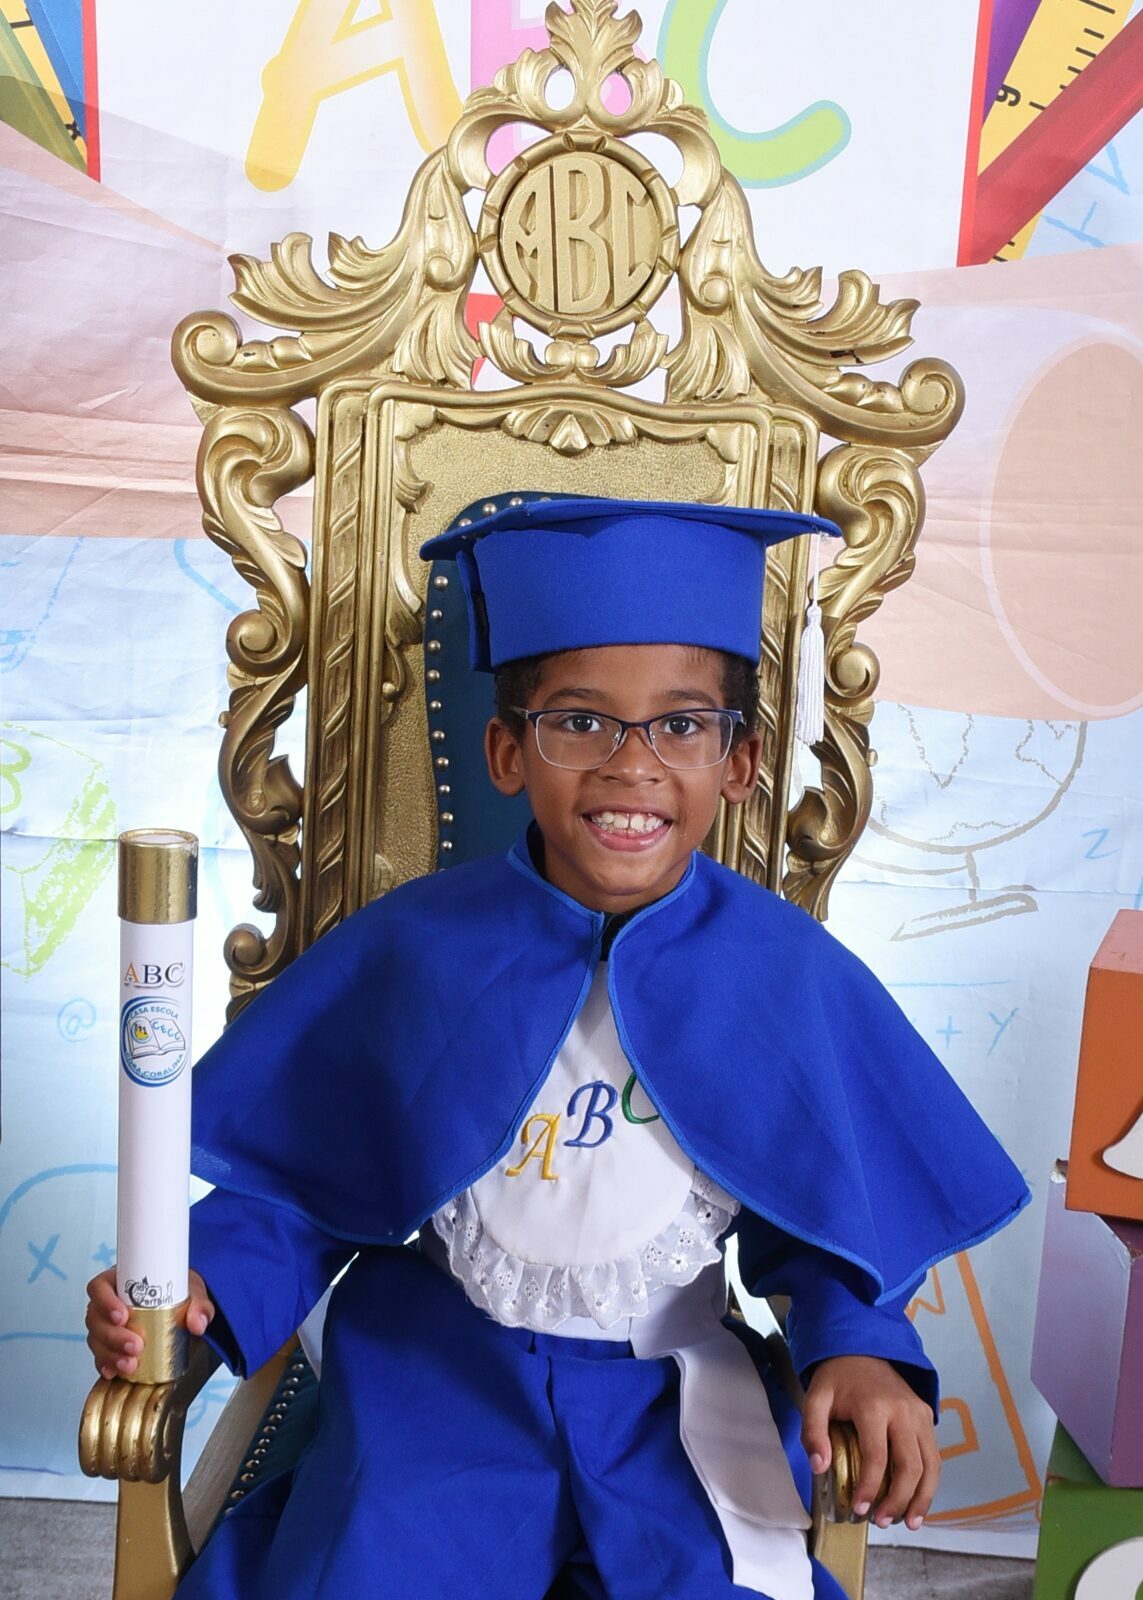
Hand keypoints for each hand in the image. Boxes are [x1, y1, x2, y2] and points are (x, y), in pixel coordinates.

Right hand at [85, 1266, 214, 1378]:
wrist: (181, 1305)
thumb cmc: (178, 1289)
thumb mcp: (191, 1289)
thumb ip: (198, 1304)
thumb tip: (197, 1324)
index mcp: (120, 1280)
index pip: (99, 1287)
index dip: (105, 1302)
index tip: (123, 1316)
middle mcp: (107, 1302)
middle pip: (95, 1318)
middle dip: (113, 1336)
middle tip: (136, 1346)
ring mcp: (106, 1325)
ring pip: (96, 1339)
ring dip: (110, 1354)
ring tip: (131, 1364)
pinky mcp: (109, 1345)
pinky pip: (100, 1356)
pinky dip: (106, 1364)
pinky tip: (114, 1372)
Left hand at [801, 1354, 938, 1530]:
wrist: (862, 1347)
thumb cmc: (838, 1378)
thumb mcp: (816, 1397)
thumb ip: (812, 1430)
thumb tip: (820, 1466)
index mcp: (874, 1406)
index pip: (877, 1456)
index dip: (870, 1487)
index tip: (860, 1509)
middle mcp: (903, 1410)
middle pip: (910, 1465)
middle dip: (898, 1500)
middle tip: (881, 1521)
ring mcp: (919, 1413)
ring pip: (930, 1464)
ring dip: (922, 1498)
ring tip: (909, 1523)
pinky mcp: (927, 1416)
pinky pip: (933, 1455)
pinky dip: (930, 1483)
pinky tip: (918, 1502)